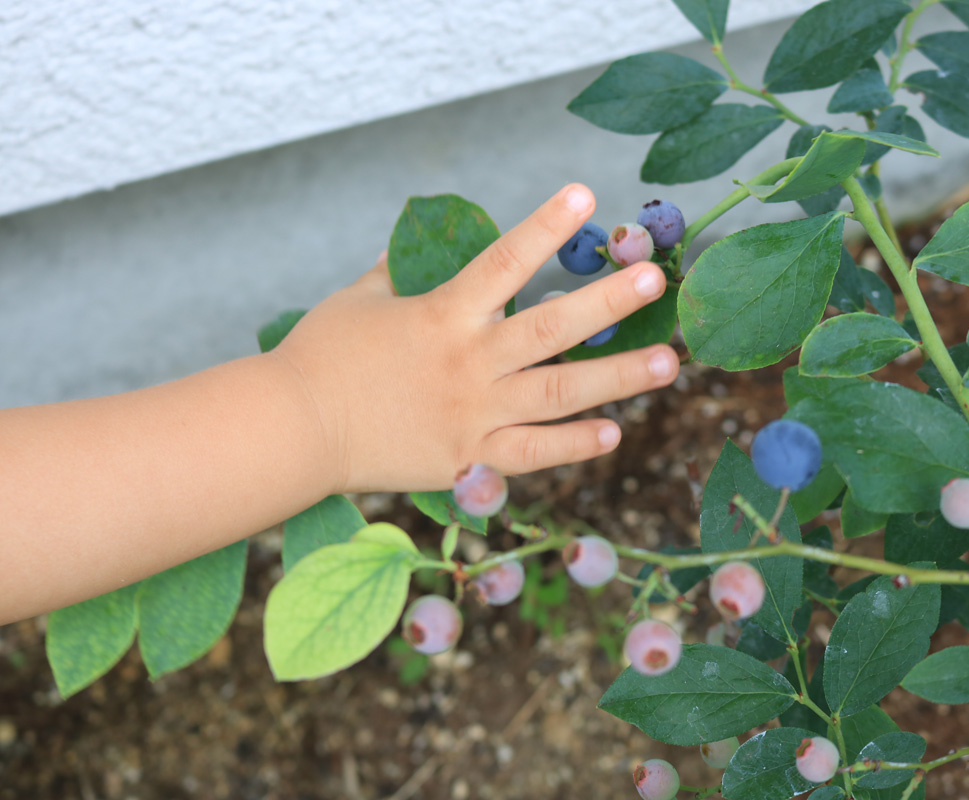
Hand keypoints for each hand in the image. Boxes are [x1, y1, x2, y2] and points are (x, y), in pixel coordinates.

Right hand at [273, 183, 679, 493]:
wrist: (291, 432)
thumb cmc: (321, 358)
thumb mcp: (358, 299)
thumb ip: (397, 271)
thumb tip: (416, 243)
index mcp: (443, 315)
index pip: (504, 261)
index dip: (546, 226)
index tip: (586, 196)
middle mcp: (469, 362)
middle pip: (552, 328)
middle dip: (608, 303)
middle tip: (654, 281)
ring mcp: (474, 414)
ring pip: (559, 393)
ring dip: (618, 378)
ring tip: (668, 364)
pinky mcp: (470, 459)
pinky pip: (533, 453)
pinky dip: (574, 445)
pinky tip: (615, 432)